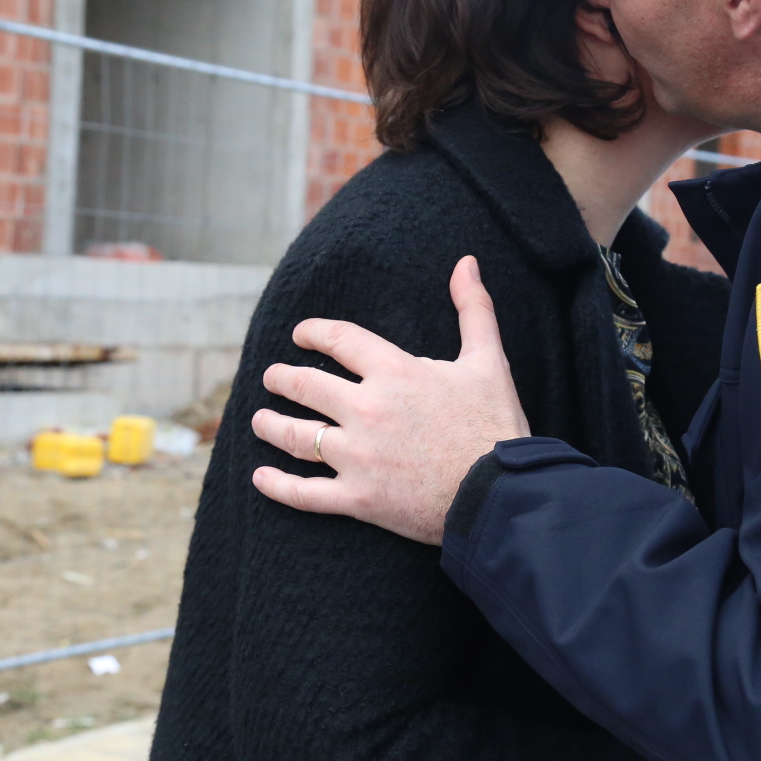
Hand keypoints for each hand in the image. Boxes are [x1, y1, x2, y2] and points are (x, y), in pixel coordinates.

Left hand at [250, 256, 529, 543]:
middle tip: (272, 377)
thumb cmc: (495, 425)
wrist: (500, 493)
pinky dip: (278, 486)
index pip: (339, 340)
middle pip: (307, 386)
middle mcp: (367, 410)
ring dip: (272, 425)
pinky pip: (304, 493)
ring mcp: (358, 456)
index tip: (300, 335)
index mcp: (395, 372)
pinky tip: (261, 477)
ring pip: (297, 437)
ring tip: (260, 419)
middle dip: (283, 379)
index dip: (315, 333)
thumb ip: (473, 309)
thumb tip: (467, 263)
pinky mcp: (358, 498)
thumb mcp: (488, 360)